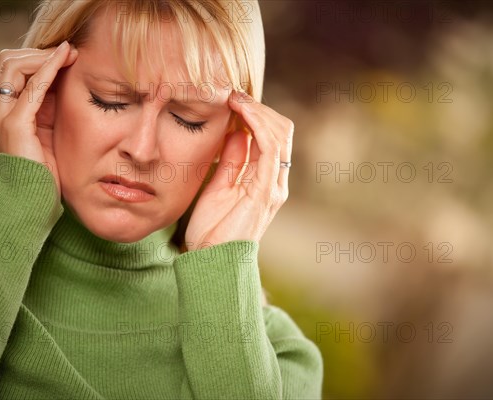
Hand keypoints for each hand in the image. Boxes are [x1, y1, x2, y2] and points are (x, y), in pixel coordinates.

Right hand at [0, 41, 77, 196]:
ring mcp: (3, 118)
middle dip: (39, 52)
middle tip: (69, 52)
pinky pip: (31, 87)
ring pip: (14, 67)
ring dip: (44, 56)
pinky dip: (48, 69)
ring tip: (69, 53)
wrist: (29, 206)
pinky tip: (64, 60)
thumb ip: (51, 116)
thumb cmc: (43, 178)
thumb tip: (71, 93)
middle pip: (8, 62)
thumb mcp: (48, 139)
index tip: (67, 55)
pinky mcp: (15, 126)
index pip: (13, 71)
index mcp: (7, 115)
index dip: (38, 58)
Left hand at [184, 90, 293, 249]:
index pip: (271, 136)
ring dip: (257, 110)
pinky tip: (240, 112)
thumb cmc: (212, 230)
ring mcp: (274, 186)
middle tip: (232, 95)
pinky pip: (270, 148)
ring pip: (279, 133)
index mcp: (265, 180)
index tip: (230, 99)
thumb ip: (232, 161)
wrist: (212, 262)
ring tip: (234, 98)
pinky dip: (258, 124)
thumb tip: (237, 132)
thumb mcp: (219, 186)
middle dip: (257, 107)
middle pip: (280, 130)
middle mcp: (276, 181)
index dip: (254, 113)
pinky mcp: (266, 191)